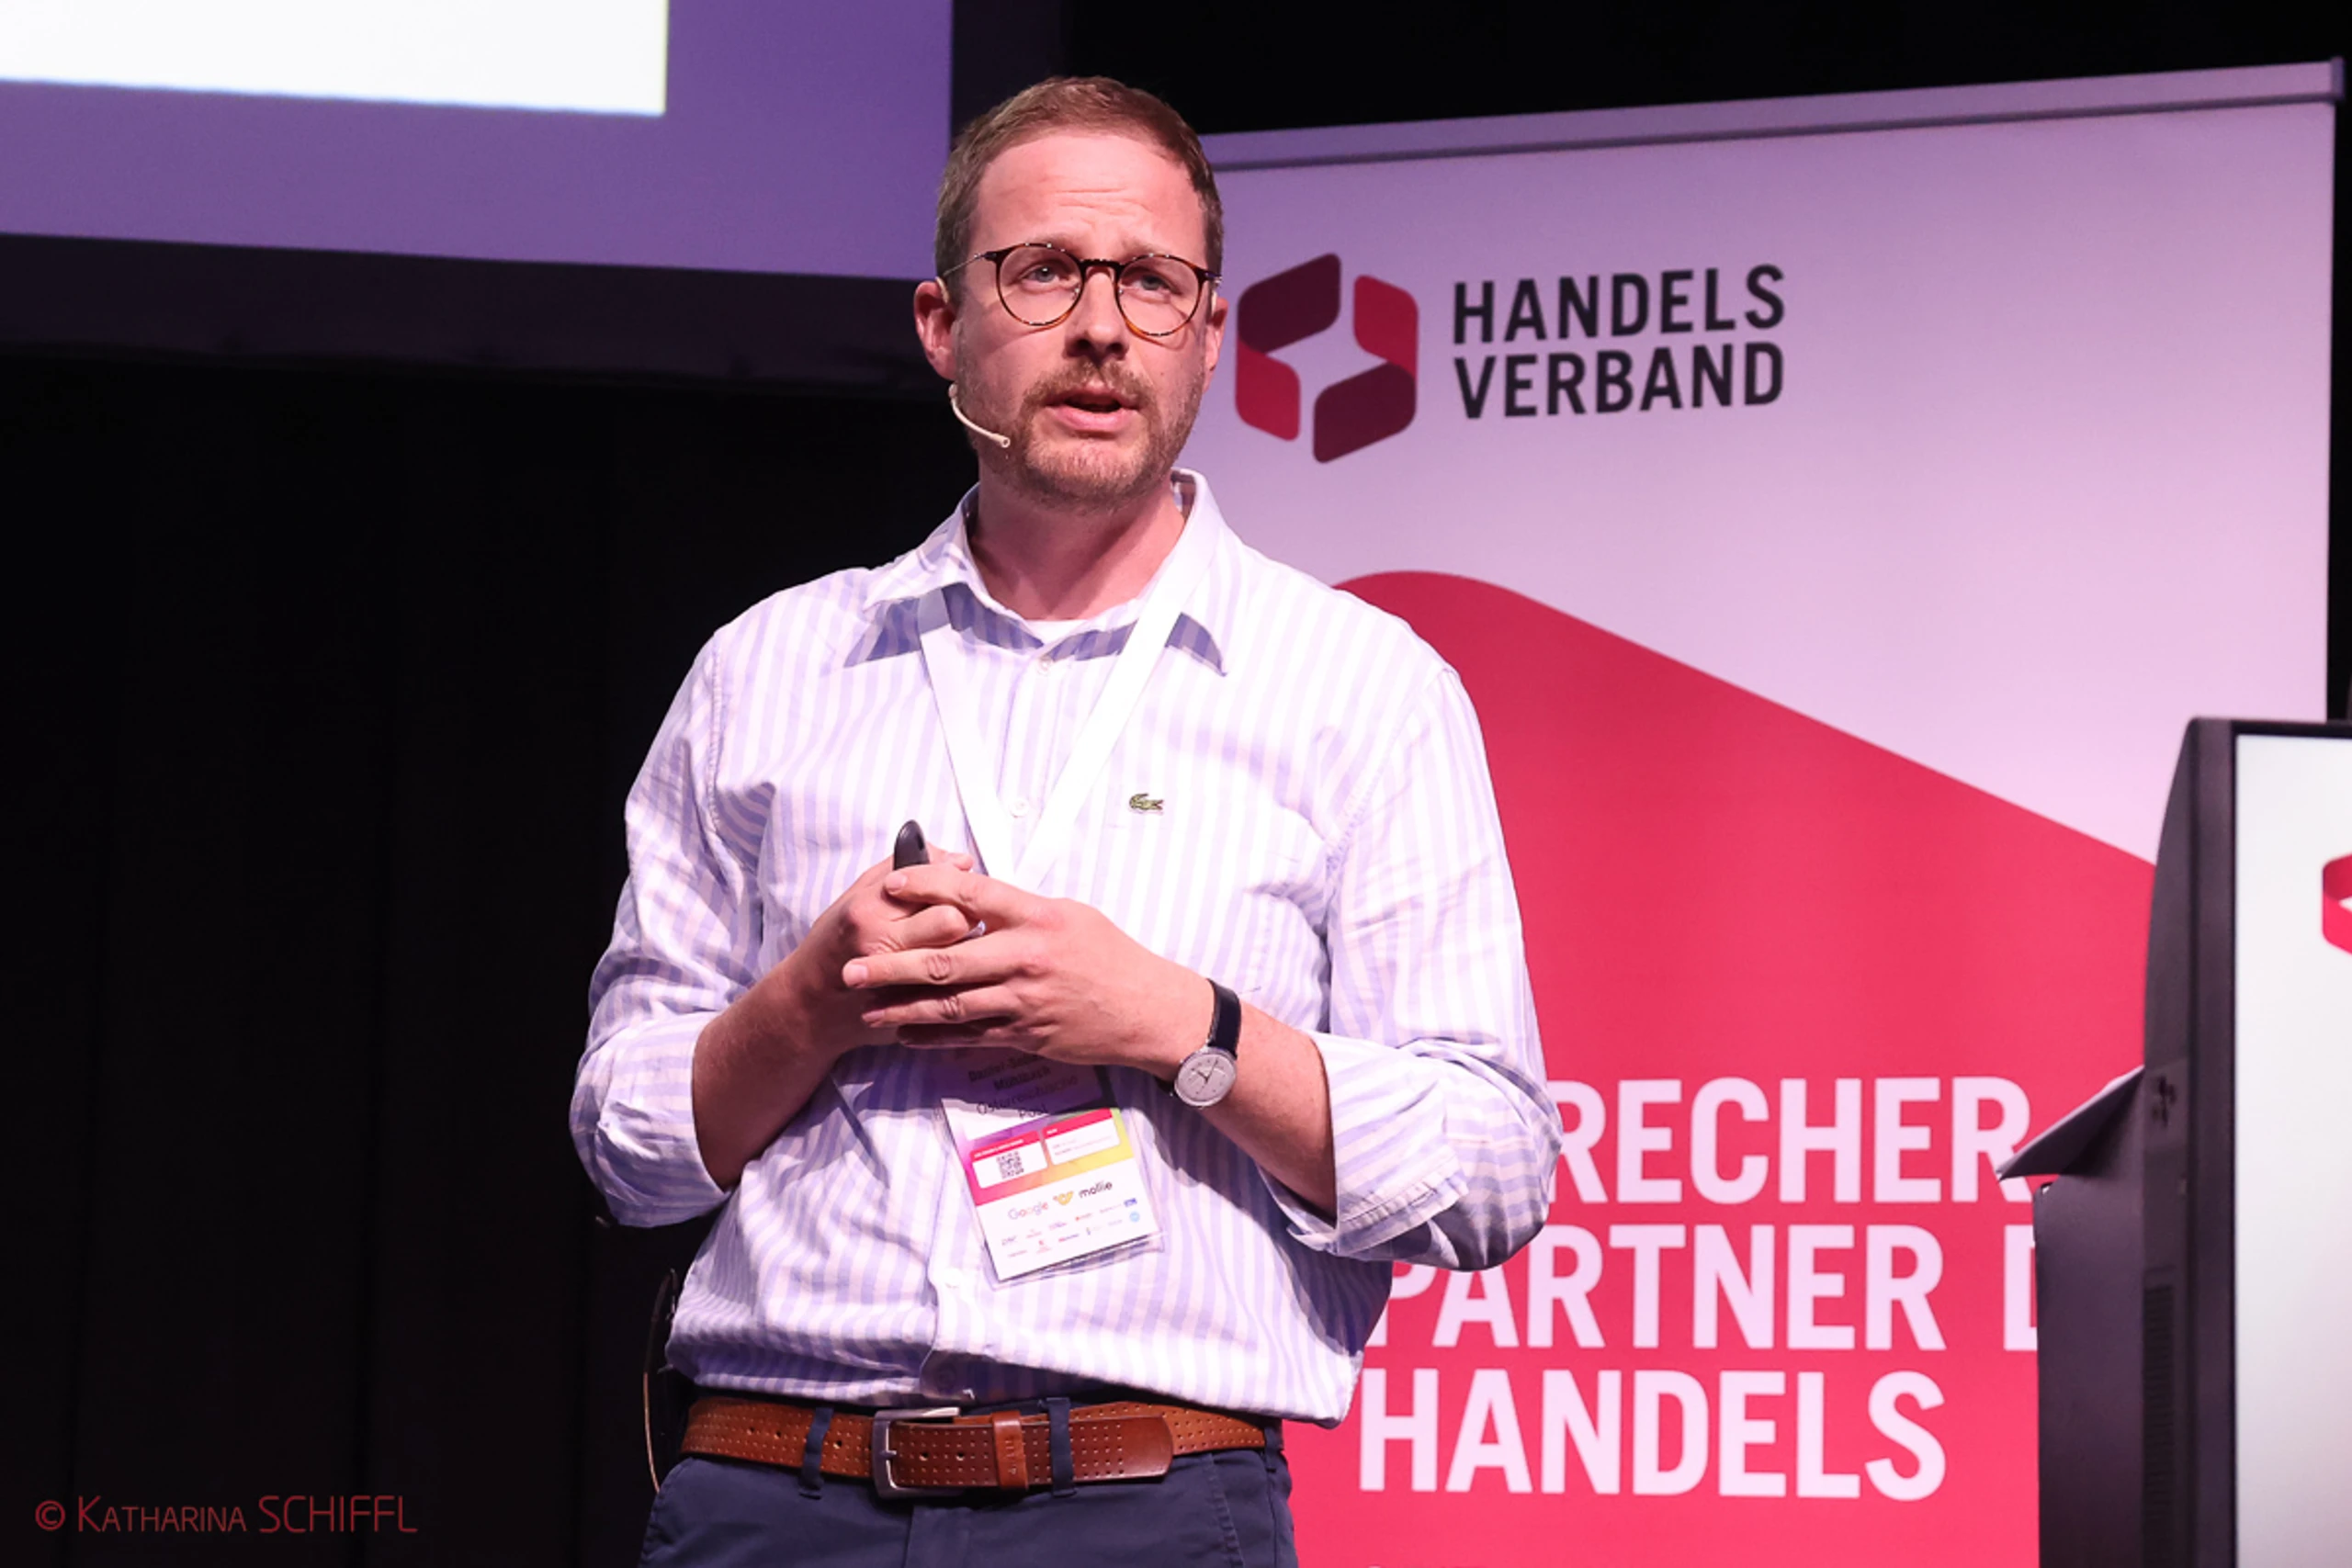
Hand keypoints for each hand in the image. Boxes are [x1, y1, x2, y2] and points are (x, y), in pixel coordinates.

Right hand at [777, 844, 977, 1059]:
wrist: (810, 1005)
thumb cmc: (834, 943)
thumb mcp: (857, 896)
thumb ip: (904, 870)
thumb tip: (957, 859)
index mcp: (868, 912)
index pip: (933, 889)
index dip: (955, 883)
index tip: (961, 882)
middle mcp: (882, 946)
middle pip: (953, 922)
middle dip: (968, 914)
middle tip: (970, 914)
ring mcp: (896, 983)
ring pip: (959, 957)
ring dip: (970, 946)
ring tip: (966, 941)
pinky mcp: (909, 1011)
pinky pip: (954, 991)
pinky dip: (963, 978)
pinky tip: (959, 971)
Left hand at [843, 864, 1209, 1077]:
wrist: (1147, 1010)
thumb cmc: (1110, 955)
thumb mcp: (1070, 914)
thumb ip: (1021, 909)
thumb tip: (975, 899)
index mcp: (1036, 918)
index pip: (971, 896)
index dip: (926, 887)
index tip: (890, 885)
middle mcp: (1025, 959)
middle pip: (945, 960)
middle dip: (892, 965)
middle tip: (852, 967)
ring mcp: (1023, 1001)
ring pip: (950, 1006)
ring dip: (902, 1007)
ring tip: (866, 1007)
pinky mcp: (1025, 1034)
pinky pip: (969, 1036)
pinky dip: (934, 1035)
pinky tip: (906, 1033)